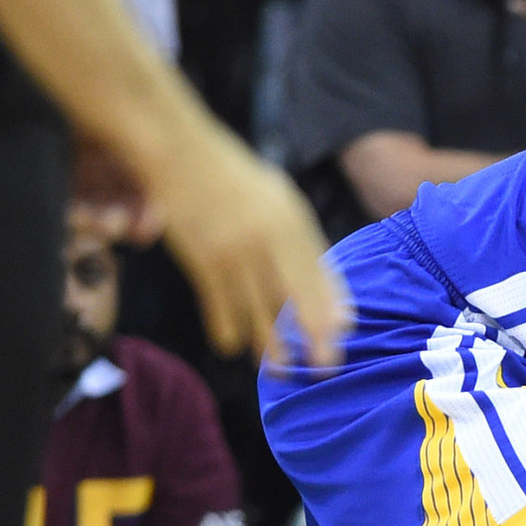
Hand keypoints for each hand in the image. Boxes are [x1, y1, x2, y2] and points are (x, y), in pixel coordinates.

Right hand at [147, 123, 348, 362]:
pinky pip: (221, 309)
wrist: (180, 154)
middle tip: (326, 368)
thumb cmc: (236, 179)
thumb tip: (325, 281)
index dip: (333, 309)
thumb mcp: (280, 199)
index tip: (345, 335)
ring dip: (270, 346)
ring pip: (259, 312)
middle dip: (315, 339)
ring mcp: (236, 253)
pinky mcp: (203, 262)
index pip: (321, 275)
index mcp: (294, 223)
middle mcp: (270, 240)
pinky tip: (234, 346)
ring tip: (280, 370)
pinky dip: (228, 331)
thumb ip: (301, 240)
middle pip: (298, 300)